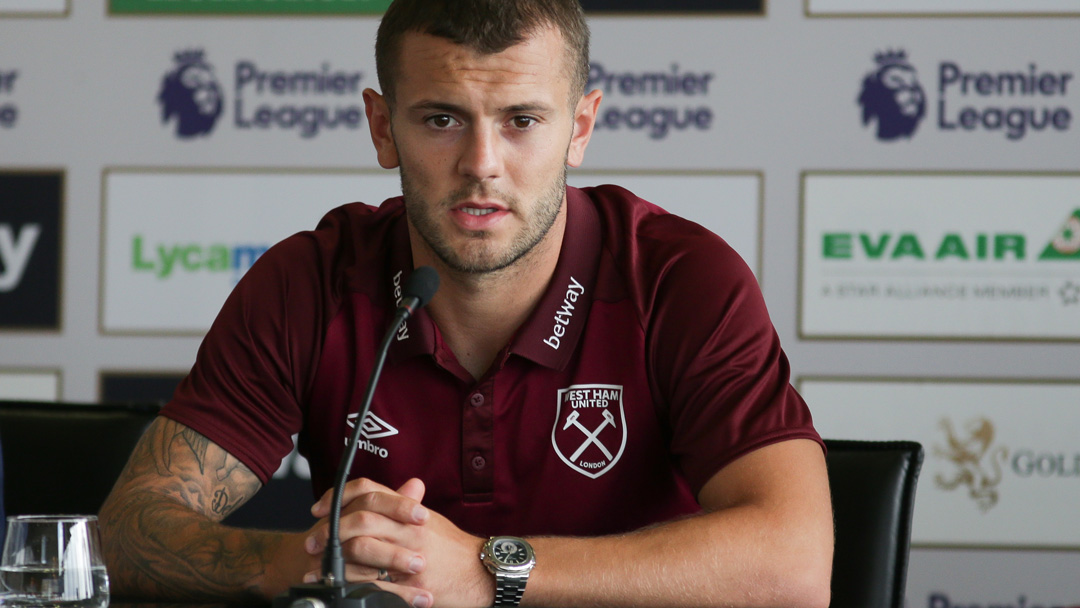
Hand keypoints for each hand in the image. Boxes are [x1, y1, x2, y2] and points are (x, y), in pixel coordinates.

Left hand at [306, 478, 492, 607]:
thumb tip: (404, 488)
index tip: (320, 509)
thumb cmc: (455, 548)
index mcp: (409, 510)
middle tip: (312, 542)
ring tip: (317, 567)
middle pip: (358, 518)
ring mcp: (408, 555)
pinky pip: (372, 582)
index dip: (338, 497)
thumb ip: (409, 505)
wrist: (483, 572)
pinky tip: (334, 586)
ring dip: (332, 559)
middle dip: (329, 531)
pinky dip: (348, 584)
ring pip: (361, 549)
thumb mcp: (431, 520)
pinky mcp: (409, 583)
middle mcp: (407, 528)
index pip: (367, 490)